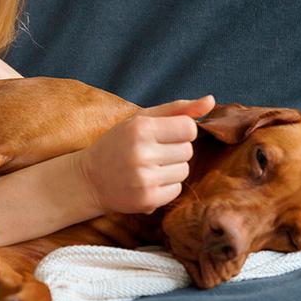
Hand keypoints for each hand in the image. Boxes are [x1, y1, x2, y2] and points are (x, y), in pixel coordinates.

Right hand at [78, 95, 215, 213]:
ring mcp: (144, 178)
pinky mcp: (147, 199)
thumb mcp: (141, 120)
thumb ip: (177, 109)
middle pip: (188, 151)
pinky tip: (147, 182)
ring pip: (184, 171)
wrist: (89, 179)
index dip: (180, 131)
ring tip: (149, 168)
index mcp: (141, 128)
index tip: (163, 135)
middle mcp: (142, 153)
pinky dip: (166, 187)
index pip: (189, 128)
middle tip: (151, 153)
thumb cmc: (118, 144)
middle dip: (174, 151)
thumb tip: (211, 101)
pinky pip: (176, 190)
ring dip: (171, 169)